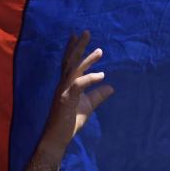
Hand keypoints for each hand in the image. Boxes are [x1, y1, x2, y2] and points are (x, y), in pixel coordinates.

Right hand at [40, 31, 113, 152]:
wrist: (57, 138)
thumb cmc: (69, 123)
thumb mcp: (88, 106)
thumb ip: (98, 96)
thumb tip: (111, 87)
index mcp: (66, 84)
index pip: (69, 63)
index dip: (72, 49)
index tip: (76, 35)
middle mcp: (62, 84)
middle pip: (70, 61)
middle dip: (78, 46)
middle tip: (86, 32)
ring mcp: (63, 91)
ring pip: (74, 70)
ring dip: (87, 60)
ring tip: (100, 50)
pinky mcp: (67, 100)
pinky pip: (79, 85)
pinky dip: (90, 78)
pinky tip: (102, 75)